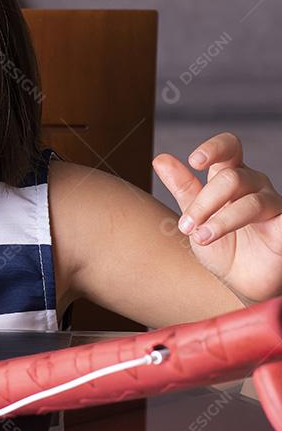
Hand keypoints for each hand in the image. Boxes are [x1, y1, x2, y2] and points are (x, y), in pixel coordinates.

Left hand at [153, 132, 281, 301]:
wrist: (240, 282)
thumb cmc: (222, 246)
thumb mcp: (196, 217)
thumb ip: (182, 187)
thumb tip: (160, 159)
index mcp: (232, 177)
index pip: (230, 148)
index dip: (215, 148)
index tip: (194, 162)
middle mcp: (255, 186)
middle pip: (231, 178)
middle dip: (203, 202)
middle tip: (185, 226)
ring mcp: (273, 204)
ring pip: (250, 200)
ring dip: (219, 220)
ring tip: (199, 237)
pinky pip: (276, 218)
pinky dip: (248, 224)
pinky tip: (234, 235)